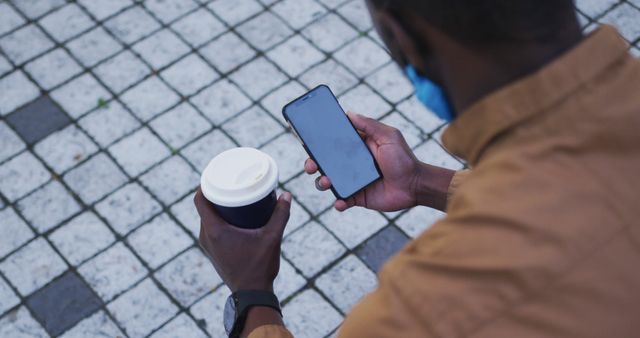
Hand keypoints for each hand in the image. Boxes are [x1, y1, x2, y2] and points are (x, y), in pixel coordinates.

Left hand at [194, 189, 291, 291]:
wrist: (252, 293)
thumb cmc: (259, 267)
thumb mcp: (272, 238)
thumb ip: (280, 215)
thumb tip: (287, 195)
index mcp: (214, 231)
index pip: (199, 200)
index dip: (205, 183)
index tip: (218, 174)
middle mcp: (206, 237)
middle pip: (204, 207)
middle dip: (216, 193)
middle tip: (232, 182)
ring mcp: (208, 245)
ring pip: (207, 218)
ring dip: (218, 207)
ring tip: (235, 197)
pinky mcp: (213, 251)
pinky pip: (211, 228)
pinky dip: (219, 218)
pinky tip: (233, 215)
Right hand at [306, 112, 421, 211]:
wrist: (415, 185)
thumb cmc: (404, 159)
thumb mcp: (388, 136)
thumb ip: (369, 125)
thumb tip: (349, 112)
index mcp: (356, 148)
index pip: (332, 143)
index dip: (318, 143)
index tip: (307, 140)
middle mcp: (351, 164)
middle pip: (324, 163)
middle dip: (312, 163)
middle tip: (310, 165)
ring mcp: (353, 181)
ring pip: (328, 182)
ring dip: (322, 182)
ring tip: (326, 182)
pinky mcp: (358, 197)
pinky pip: (342, 200)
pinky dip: (338, 202)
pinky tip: (340, 201)